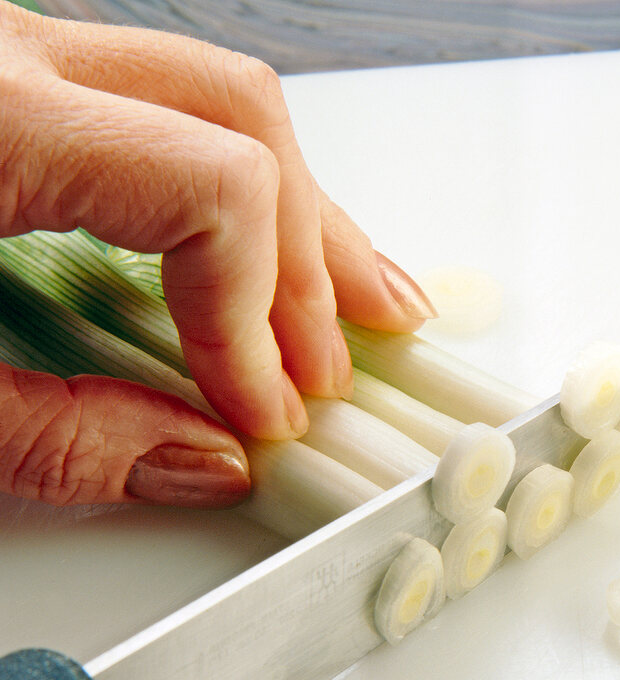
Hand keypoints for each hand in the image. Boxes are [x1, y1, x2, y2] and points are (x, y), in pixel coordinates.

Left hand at [0, 3, 434, 507]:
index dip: (261, 317)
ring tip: (360, 306)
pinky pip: (172, 114)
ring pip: (222, 104)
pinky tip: (269, 254)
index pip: (214, 190)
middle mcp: (11, 57)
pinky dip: (240, 195)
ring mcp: (19, 55)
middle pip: (243, 123)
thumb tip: (203, 461)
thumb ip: (54, 439)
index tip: (264, 407)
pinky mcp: (22, 80)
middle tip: (331, 370)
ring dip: (301, 220)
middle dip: (310, 266)